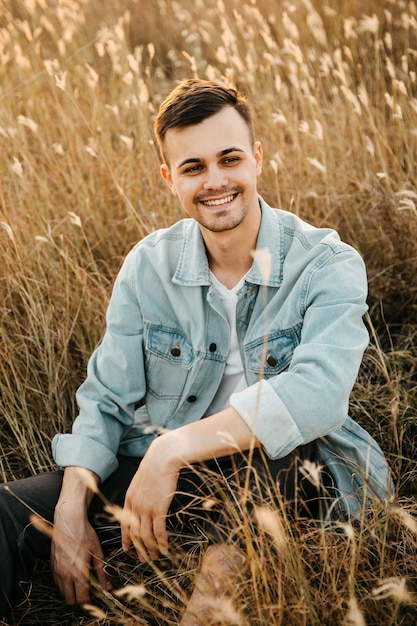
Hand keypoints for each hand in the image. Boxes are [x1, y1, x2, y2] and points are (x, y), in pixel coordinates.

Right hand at [51, 501, 110, 605]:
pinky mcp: (52, 566)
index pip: (82, 598)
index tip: (93, 600)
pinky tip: (72, 577)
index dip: (88, 603)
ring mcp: (57, 570)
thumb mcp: (97, 552)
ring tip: (80, 586)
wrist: (69, 521)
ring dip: (71, 593)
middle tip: (87, 596)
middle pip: (70, 600)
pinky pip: (57, 582)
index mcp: (78, 573)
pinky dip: (64, 584)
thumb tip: (108, 587)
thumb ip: (102, 572)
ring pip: (62, 592)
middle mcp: (65, 574)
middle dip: (79, 601)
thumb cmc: (84, 534)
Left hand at [121, 436, 180, 561]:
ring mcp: (146, 509)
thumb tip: (144, 498)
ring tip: (155, 557)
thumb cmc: (155, 465)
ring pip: (145, 535)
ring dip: (150, 548)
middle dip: (138, 548)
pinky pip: (159, 531)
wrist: (162, 458)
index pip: (124, 523)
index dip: (126, 537)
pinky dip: (161, 542)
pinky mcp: (158, 509)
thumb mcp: (141, 478)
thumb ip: (140, 491)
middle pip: (134, 533)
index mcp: (129, 498)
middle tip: (142, 559)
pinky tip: (165, 549)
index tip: (127, 548)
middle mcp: (135, 506)